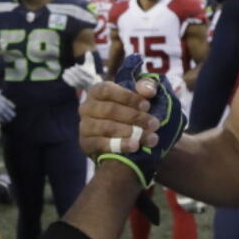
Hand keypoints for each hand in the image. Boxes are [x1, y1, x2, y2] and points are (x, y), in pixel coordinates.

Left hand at [62, 51, 100, 90]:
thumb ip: (89, 58)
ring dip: (70, 75)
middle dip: (74, 72)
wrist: (91, 84)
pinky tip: (63, 75)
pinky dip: (67, 80)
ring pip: (76, 80)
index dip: (80, 69)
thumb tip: (88, 51)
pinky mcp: (77, 87)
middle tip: (70, 68)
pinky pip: (71, 84)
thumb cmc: (90, 72)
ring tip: (66, 71)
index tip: (75, 64)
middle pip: (80, 77)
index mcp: (91, 75)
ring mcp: (82, 85)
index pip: (86, 72)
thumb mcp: (90, 65)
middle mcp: (87, 81)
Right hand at [89, 53, 186, 187]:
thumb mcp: (152, 103)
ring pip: (102, 126)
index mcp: (101, 92)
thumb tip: (149, 87)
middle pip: (105, 108)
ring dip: (128, 131)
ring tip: (148, 138)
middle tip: (153, 123)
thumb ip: (150, 90)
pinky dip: (118, 145)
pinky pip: (98, 144)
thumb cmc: (146, 121)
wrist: (145, 151)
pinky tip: (135, 148)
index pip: (107, 88)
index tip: (149, 102)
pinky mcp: (86, 146)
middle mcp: (88, 108)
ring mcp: (85, 127)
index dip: (128, 95)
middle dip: (132, 116)